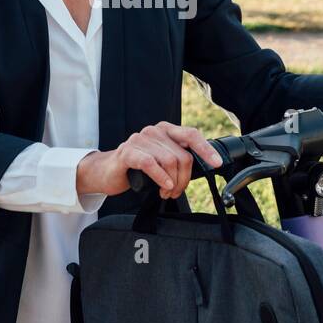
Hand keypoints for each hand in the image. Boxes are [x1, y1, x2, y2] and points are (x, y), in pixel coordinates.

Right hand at [76, 122, 223, 198]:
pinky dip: (160, 177)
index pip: (192, 135)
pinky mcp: (128, 152)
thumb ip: (178, 159)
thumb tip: (203, 168)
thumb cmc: (136, 168)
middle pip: (182, 155)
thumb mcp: (161, 161)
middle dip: (183, 179)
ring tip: (165, 192)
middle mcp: (154, 131)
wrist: (106, 172)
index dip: (206, 149)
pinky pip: (151, 164)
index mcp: (165, 131)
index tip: (217, 163)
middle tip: (176, 191)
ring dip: (172, 183)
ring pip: (169, 161)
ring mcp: (140, 139)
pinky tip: (162, 186)